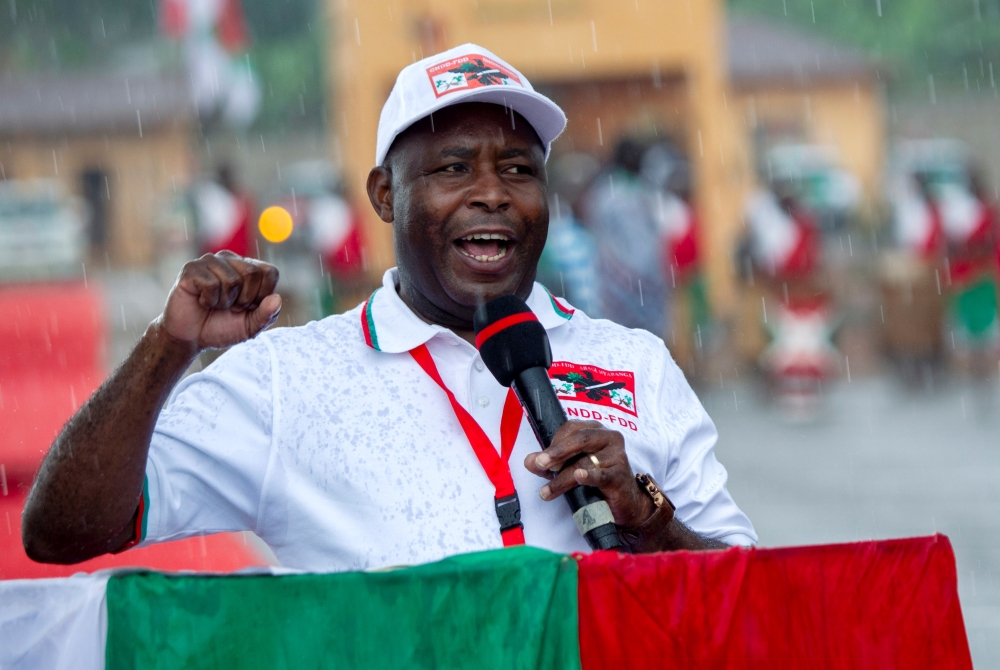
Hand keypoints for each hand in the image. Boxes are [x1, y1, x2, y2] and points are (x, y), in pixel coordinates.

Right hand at [158, 251, 281, 350]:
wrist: (190, 337)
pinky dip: (208, 301)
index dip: (262, 295)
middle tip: (230, 307)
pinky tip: (201, 301)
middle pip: (252, 272)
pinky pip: (210, 284)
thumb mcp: (250, 327)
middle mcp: (231, 260)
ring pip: (231, 280)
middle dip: (243, 299)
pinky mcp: (192, 268)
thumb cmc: (221, 328)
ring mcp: (210, 262)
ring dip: (224, 302)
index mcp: (249, 269)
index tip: (248, 307)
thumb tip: (277, 299)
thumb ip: (266, 315)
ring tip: (214, 304)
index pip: (270, 272)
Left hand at [523, 420, 653, 528]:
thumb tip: (529, 461)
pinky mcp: (620, 475)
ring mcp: (617, 455)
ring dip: (562, 478)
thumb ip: (549, 464)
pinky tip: (579, 477)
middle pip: (580, 439)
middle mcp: (608, 437)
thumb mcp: (569, 468)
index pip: (572, 428)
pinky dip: (589, 476)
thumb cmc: (596, 479)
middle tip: (540, 464)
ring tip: (547, 491)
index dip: (554, 442)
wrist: (624, 502)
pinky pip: (602, 475)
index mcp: (595, 430)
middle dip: (557, 453)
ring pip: (585, 463)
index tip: (540, 459)